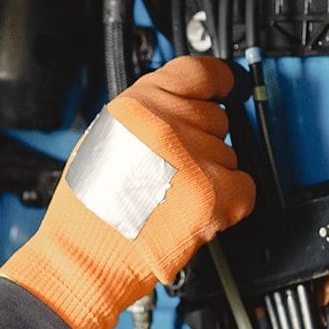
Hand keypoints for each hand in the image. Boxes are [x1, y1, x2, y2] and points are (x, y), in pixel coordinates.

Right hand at [0, 57, 257, 328]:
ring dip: (211, 174)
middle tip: (172, 168)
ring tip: (173, 194)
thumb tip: (182, 106)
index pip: (198, 72)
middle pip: (216, 118)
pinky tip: (195, 208)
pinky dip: (229, 201)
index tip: (226, 85)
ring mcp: (192, 160)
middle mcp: (165, 125)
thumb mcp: (105, 137)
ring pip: (229, 154)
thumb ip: (146, 116)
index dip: (218, 80)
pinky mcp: (212, 196)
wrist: (84, 256)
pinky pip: (244, 186)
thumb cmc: (87, 208)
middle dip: (201, 142)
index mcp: (136, 106)